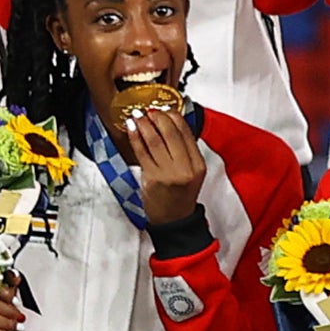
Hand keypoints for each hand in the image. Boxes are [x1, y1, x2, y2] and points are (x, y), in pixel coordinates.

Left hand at [115, 85, 208, 223]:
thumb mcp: (191, 173)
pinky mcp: (153, 178)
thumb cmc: (180, 197)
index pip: (186, 132)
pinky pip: (142, 153)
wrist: (174, 221)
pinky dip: (136, 138)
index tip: (165, 109)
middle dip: (159, 117)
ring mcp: (168, 173)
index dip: (174, 117)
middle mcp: (185, 168)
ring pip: (155, 141)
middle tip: (150, 110)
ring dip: (145, 124)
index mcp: (198, 164)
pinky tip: (132, 129)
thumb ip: (184, 151)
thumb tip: (169, 125)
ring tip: (138, 115)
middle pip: (171, 133)